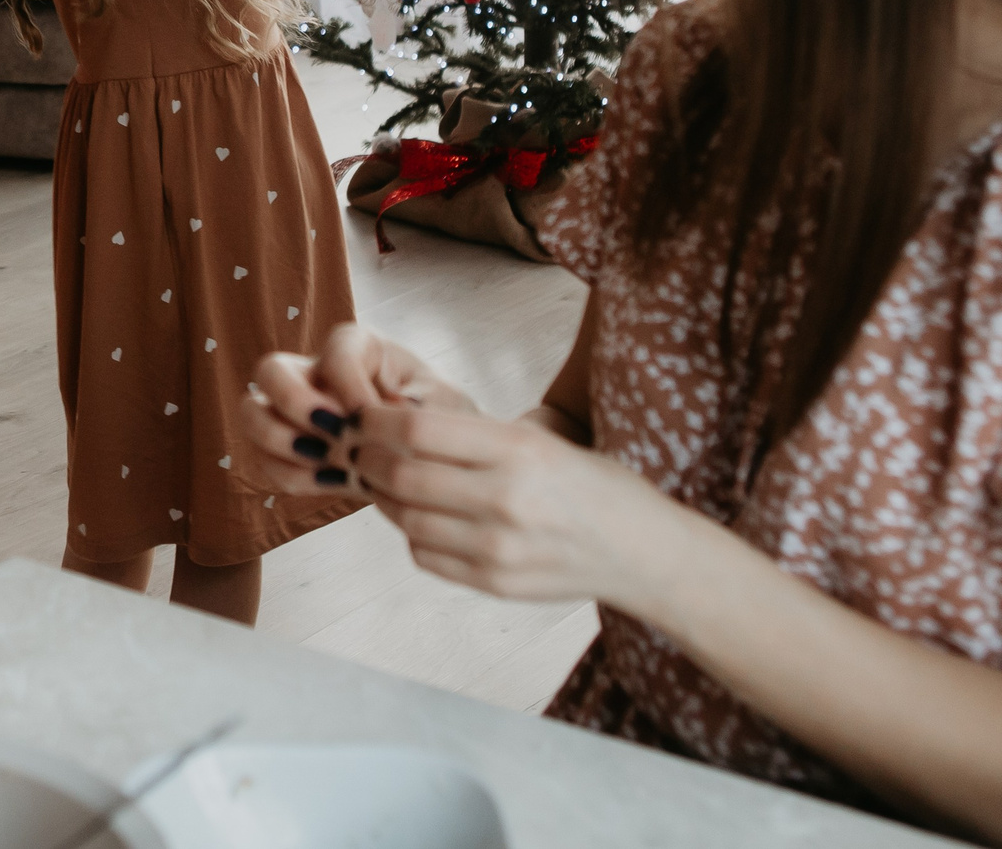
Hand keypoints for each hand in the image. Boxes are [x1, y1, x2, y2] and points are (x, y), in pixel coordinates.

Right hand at [240, 325, 476, 505]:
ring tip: (326, 464)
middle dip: (292, 403)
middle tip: (331, 435)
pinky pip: (264, 461)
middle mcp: (315, 372)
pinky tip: (332, 483)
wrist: (437, 459)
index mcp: (356, 347)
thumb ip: (422, 408)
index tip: (373, 421)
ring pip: (252, 413)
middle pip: (269, 370)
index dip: (349, 387)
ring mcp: (293, 411)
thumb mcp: (445, 407)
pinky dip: (291, 476)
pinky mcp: (287, 449)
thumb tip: (394, 416)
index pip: (335, 354)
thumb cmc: (442, 421)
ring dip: (279, 442)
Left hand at [242, 327, 683, 608]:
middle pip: (400, 475)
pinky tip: (424, 517)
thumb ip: (474, 436)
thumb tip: (392, 421)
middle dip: (367, 459)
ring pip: (405, 519)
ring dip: (383, 497)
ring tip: (386, 481)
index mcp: (519, 450)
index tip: (362, 418)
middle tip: (358, 450)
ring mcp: (499, 548)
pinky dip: (412, 533)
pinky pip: (425, 555)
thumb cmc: (590, 485)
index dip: (374, 422)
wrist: (643, 553)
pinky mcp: (496, 584)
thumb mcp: (543, 440)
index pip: (416, 429)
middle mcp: (506, 499)